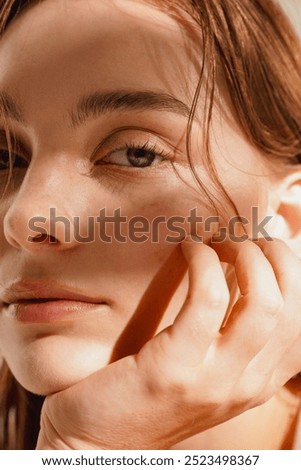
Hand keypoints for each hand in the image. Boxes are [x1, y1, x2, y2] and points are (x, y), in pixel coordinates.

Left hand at [36, 237, 300, 448]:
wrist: (96, 442)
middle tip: (242, 239)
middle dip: (274, 257)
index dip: (291, 272)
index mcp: (258, 384)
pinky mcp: (174, 368)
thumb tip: (243, 276)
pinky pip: (207, 298)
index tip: (264, 248)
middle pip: (289, 306)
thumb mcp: (203, 372)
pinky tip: (188, 249)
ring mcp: (214, 381)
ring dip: (245, 256)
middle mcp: (246, 385)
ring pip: (262, 302)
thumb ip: (229, 337)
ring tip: (219, 242)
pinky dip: (203, 262)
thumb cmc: (147, 395)